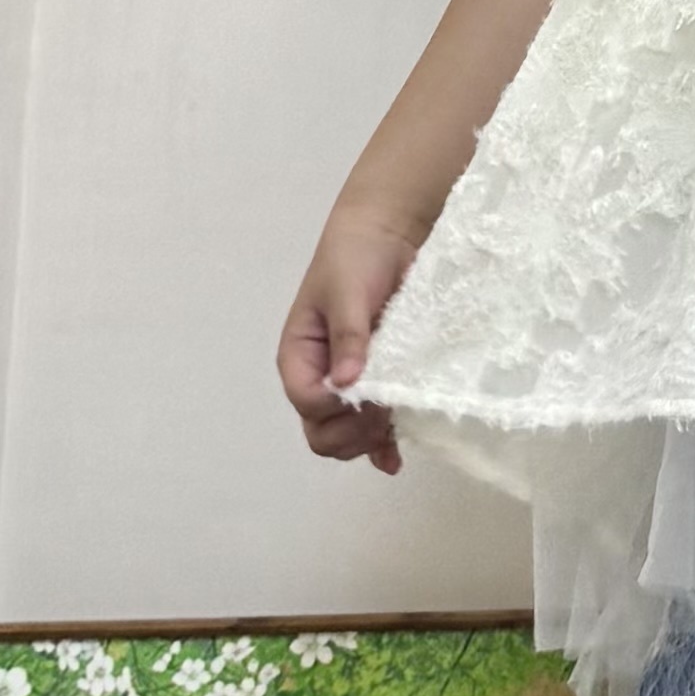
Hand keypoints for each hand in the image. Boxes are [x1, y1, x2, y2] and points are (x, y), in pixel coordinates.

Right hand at [277, 204, 424, 470]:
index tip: (371, 396)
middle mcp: (320, 377)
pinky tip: (394, 458)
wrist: (389, 237)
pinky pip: (373, 429)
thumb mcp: (347, 291)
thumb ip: (348, 336)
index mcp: (299, 356)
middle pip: (321, 431)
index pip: (307, 402)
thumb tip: (346, 382)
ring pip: (346, 436)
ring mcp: (349, 385)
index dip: (337, 408)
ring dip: (368, 441)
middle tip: (385, 412)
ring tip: (395, 428)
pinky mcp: (379, 385)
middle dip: (351, 432)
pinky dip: (381, 446)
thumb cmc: (356, 259)